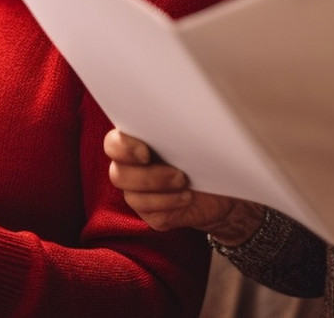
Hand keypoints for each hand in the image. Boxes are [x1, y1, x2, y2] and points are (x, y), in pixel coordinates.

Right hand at [104, 129, 263, 243]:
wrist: (220, 184)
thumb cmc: (205, 151)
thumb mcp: (195, 135)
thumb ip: (180, 127)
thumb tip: (187, 117)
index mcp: (134, 141)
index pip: (113, 144)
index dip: (123, 149)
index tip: (145, 152)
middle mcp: (130, 167)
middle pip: (118, 175)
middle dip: (148, 178)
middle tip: (178, 175)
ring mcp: (138, 193)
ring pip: (133, 198)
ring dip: (162, 194)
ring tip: (186, 186)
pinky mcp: (152, 214)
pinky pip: (153, 216)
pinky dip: (171, 206)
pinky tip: (186, 198)